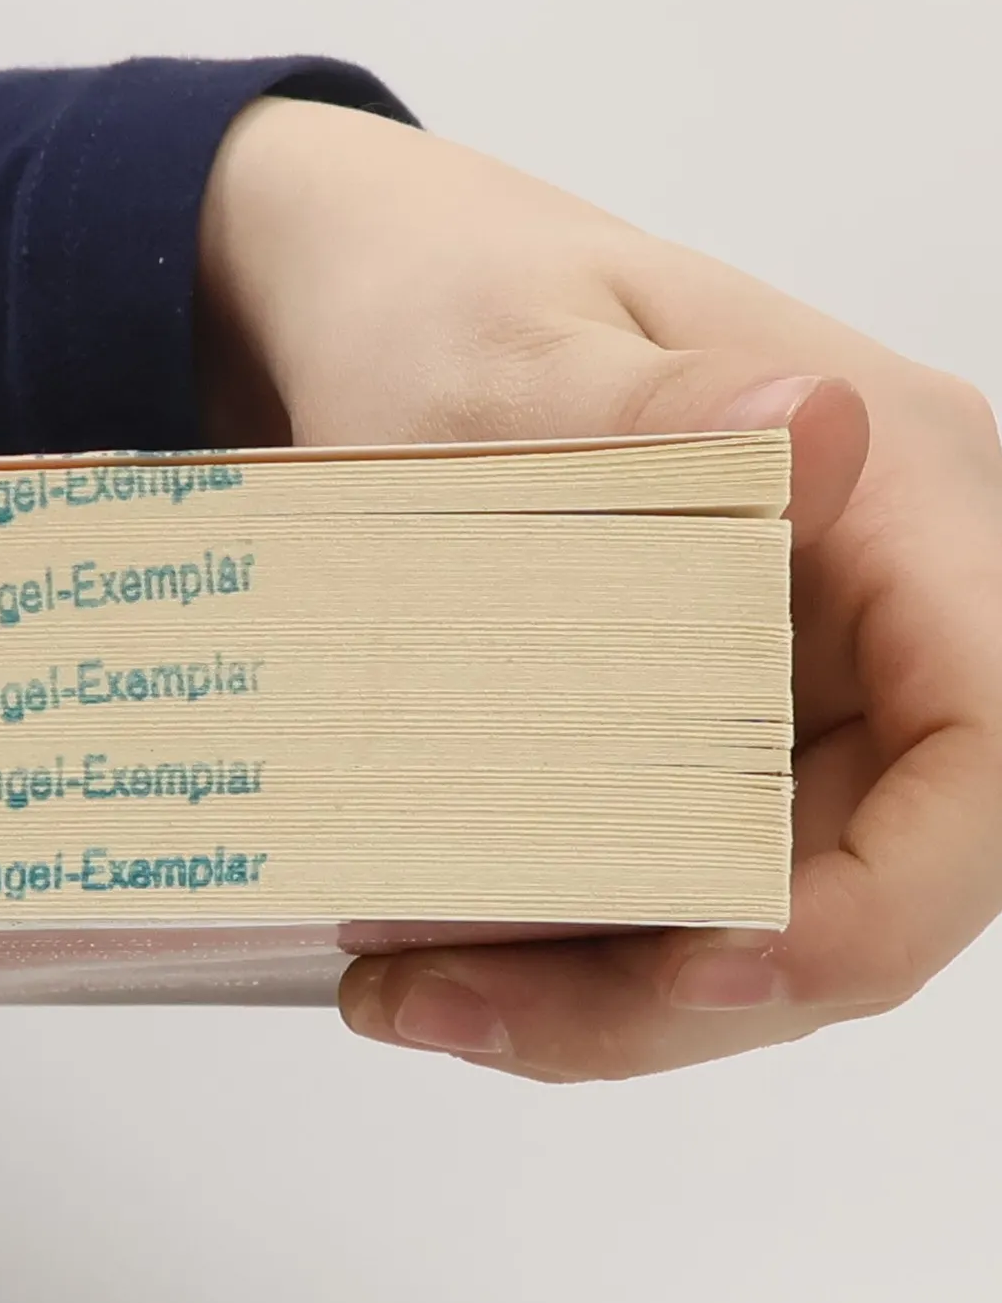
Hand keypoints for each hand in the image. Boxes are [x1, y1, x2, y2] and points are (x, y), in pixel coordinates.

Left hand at [198, 98, 1001, 1079]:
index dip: (876, 899)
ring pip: (756, 914)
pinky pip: (665, 886)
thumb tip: (816, 430)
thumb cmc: (445, 297)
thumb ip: (650, 417)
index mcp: (900, 498)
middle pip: (861, 877)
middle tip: (451, 1005)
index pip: (981, 744)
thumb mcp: (510, 349)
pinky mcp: (692, 739)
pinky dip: (554, 953)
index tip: (702, 962)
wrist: (363, 301)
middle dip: (668, 987)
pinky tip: (422, 964)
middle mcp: (875, 613)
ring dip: (592, 996)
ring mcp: (787, 687)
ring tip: (400, 998)